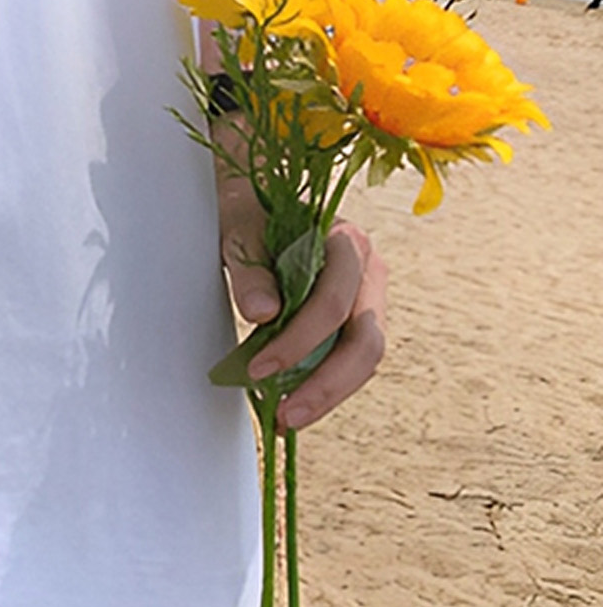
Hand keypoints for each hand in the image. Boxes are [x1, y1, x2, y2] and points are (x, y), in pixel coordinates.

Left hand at [217, 169, 388, 431]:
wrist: (256, 189)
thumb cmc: (249, 206)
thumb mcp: (239, 227)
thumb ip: (250, 267)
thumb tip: (262, 313)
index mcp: (347, 241)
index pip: (333, 304)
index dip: (298, 342)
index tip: (259, 370)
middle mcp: (368, 269)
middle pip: (365, 341)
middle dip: (326, 384)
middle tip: (285, 416)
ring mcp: (366, 294)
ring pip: (364, 356)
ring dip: (329, 391)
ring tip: (289, 417)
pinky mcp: (354, 313)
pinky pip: (348, 354)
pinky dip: (324, 379)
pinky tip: (294, 398)